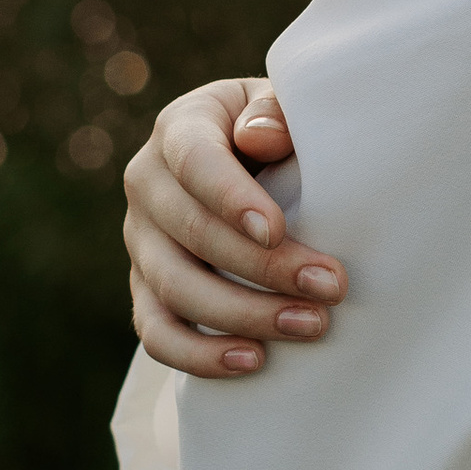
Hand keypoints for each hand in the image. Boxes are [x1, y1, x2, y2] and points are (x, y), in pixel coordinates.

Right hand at [124, 77, 348, 379]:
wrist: (252, 166)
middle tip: (330, 286)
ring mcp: (140, 240)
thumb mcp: (278, 108)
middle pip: (191, 232)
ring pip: (175, 287)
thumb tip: (258, 137)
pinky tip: (253, 361)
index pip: (194, 161)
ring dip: (243, 314)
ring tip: (310, 325)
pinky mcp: (145, 288)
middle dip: (263, 266)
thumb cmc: (277, 132)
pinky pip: (156, 333)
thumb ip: (273, 112)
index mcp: (180, 127)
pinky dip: (199, 354)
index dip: (230, 197)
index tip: (276, 231)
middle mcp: (147, 182)